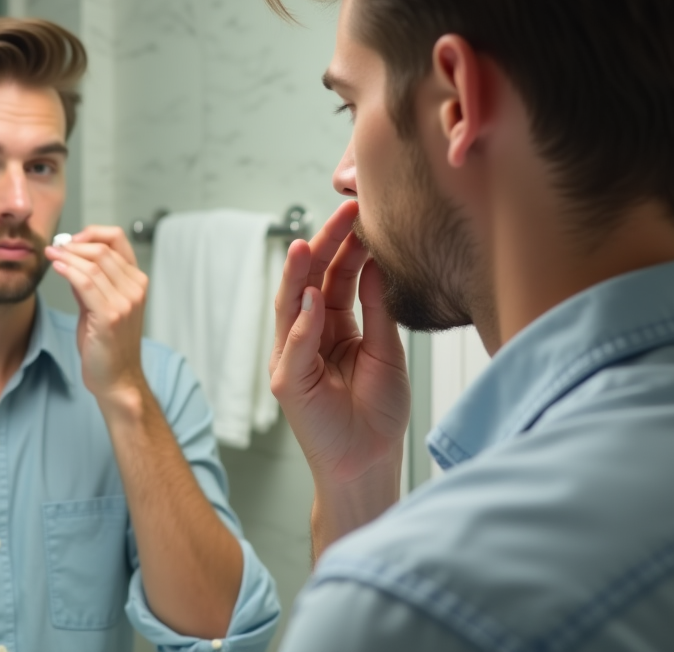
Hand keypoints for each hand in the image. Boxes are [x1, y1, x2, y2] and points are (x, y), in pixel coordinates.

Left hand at [45, 226, 148, 400]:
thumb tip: (70, 259)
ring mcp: (125, 302)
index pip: (118, 240)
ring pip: (93, 264)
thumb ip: (90, 283)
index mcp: (137, 282)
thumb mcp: (100, 306)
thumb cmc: (108, 345)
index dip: (93, 233)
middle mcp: (135, 289)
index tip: (71, 239)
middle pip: (103, 249)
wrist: (116, 378)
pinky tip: (56, 267)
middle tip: (55, 247)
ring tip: (50, 254)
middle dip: (75, 244)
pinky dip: (68, 270)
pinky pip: (86, 283)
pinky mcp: (110, 315)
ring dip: (67, 256)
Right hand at [270, 200, 410, 495]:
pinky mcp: (287, 382)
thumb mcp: (386, 349)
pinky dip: (302, 323)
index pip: (335, 276)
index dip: (347, 246)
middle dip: (325, 245)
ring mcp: (294, 356)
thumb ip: (376, 309)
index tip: (362, 214)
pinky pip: (294, 346)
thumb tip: (374, 264)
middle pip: (311, 281)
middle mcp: (310, 335)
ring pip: (291, 306)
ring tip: (309, 243)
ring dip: (299, 275)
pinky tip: (312, 298)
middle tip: (344, 213)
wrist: (372, 462)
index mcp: (334, 325)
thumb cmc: (378, 413)